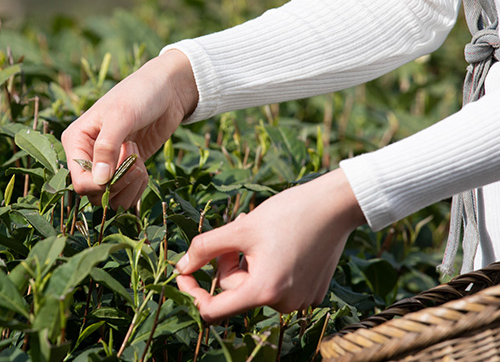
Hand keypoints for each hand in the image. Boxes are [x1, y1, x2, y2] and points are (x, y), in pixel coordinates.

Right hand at [62, 50, 197, 209]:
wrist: (168, 90)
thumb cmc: (140, 95)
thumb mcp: (121, 116)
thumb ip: (107, 147)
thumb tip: (99, 180)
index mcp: (76, 141)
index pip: (79, 181)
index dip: (100, 184)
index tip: (122, 168)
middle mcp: (87, 155)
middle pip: (94, 193)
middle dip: (118, 184)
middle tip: (134, 161)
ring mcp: (107, 164)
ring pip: (110, 198)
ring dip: (129, 187)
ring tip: (139, 163)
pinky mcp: (125, 169)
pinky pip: (126, 193)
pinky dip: (137, 187)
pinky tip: (143, 167)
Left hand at [175, 169, 365, 321]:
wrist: (335, 205)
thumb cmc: (288, 213)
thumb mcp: (239, 228)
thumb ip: (204, 249)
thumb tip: (180, 267)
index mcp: (263, 291)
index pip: (213, 311)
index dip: (192, 293)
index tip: (184, 274)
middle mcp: (284, 304)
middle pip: (234, 291)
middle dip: (228, 263)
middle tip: (235, 235)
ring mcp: (300, 300)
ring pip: (253, 286)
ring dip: (246, 262)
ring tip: (257, 234)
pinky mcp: (311, 292)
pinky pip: (275, 285)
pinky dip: (266, 266)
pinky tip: (278, 242)